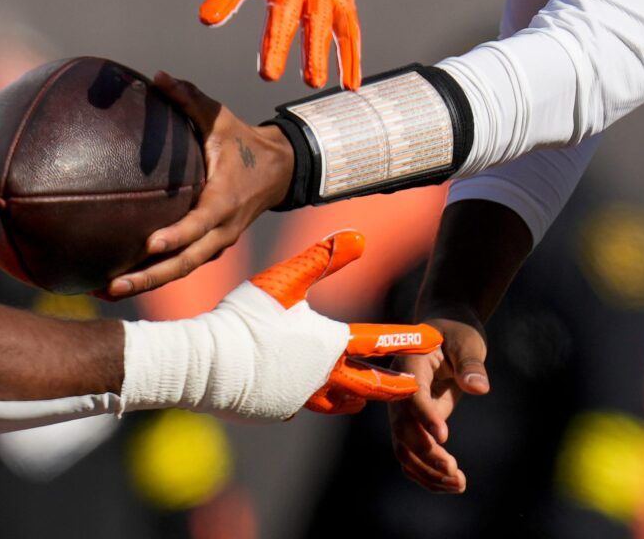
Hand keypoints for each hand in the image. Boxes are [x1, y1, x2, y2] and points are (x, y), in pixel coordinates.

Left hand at [104, 74, 292, 298]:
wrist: (278, 170)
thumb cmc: (242, 141)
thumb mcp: (221, 117)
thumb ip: (189, 98)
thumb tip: (157, 76)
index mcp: (225, 200)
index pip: (200, 224)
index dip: (177, 236)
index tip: (150, 244)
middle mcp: (222, 229)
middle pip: (185, 263)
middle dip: (149, 278)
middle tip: (112, 286)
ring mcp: (217, 243)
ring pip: (181, 271)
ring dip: (146, 284)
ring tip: (104, 292)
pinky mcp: (209, 248)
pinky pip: (182, 267)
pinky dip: (154, 277)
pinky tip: (120, 281)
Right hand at [120, 230, 442, 422]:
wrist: (207, 364)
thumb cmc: (246, 318)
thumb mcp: (286, 279)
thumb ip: (324, 258)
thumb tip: (361, 235)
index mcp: (329, 344)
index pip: (379, 340)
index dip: (409, 338)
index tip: (437, 339)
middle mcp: (322, 376)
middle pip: (369, 384)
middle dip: (394, 385)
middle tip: (414, 387)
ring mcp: (300, 398)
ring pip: (337, 401)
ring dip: (355, 397)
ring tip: (362, 399)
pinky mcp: (278, 409)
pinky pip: (300, 403)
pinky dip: (308, 398)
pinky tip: (302, 394)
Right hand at [388, 313, 488, 492]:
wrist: (444, 334)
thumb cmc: (456, 333)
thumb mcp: (468, 342)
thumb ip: (471, 364)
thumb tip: (479, 387)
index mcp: (409, 366)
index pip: (412, 396)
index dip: (425, 416)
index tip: (445, 438)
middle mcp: (400, 392)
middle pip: (403, 430)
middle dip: (427, 454)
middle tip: (455, 471)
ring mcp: (404, 411)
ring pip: (404, 450)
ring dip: (427, 472)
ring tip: (459, 484)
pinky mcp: (413, 424)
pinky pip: (412, 454)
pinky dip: (427, 473)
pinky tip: (451, 484)